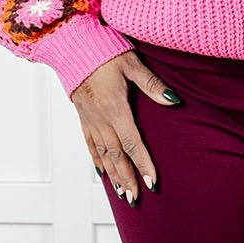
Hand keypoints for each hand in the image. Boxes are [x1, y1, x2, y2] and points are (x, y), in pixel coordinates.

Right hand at [71, 50, 180, 202]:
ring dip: (113, 176)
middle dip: (127, 178)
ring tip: (123, 194)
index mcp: (115, 108)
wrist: (69, 43)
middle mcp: (101, 119)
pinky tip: (103, 173)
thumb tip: (174, 101)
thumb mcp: (132, 63)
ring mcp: (90, 119)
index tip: (152, 183)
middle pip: (116, 156)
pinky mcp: (82, 116)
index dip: (143, 164)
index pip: (132, 143)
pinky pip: (89, 144)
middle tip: (137, 199)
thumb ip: (152, 85)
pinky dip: (97, 161)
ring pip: (102, 154)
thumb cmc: (102, 50)